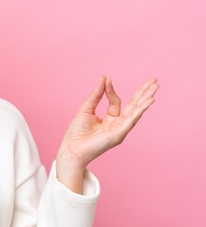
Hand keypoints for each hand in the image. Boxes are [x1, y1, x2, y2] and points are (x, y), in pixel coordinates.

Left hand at [56, 76, 158, 191]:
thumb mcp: (86, 109)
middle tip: (154, 80)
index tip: (106, 79)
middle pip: (134, 105)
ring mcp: (120, 130)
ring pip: (136, 111)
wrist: (71, 149)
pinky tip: (149, 100)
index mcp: (110, 119)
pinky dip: (141, 109)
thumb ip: (96, 95)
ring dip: (146, 98)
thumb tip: (104, 77)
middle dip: (144, 92)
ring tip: (155, 86)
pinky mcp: (119, 134)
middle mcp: (118, 124)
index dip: (111, 90)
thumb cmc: (77, 133)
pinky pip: (131, 119)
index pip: (116, 101)